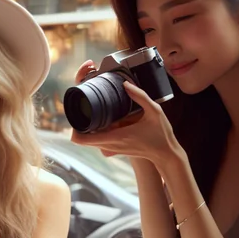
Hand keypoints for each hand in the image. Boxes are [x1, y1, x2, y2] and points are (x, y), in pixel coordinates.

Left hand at [67, 59, 181, 165]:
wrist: (166, 154)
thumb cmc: (161, 134)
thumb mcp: (155, 111)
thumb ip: (140, 96)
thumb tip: (125, 83)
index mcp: (115, 137)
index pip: (80, 139)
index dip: (73, 127)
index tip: (76, 111)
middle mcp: (110, 144)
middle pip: (80, 139)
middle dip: (76, 123)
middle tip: (82, 105)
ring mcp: (111, 148)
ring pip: (88, 139)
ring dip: (85, 126)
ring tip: (91, 109)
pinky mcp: (114, 147)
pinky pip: (97, 139)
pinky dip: (94, 130)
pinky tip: (101, 116)